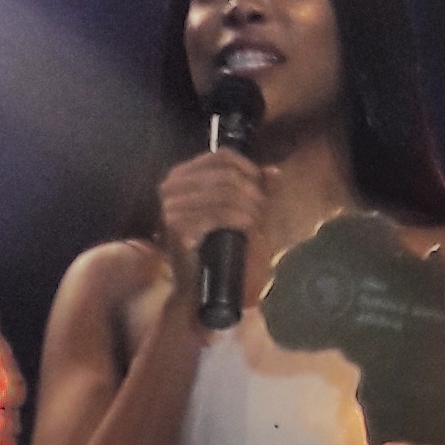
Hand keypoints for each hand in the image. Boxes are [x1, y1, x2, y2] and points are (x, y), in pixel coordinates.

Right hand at [154, 145, 266, 309]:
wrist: (199, 288)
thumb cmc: (217, 247)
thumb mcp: (235, 211)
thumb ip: (253, 189)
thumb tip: (274, 172)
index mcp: (180, 176)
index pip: (222, 157)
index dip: (249, 169)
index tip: (264, 187)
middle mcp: (170, 187)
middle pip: (226, 175)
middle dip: (252, 192)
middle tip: (263, 210)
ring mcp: (171, 208)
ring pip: (225, 194)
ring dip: (249, 208)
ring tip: (258, 223)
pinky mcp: (178, 228)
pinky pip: (219, 214)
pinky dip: (241, 220)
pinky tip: (250, 229)